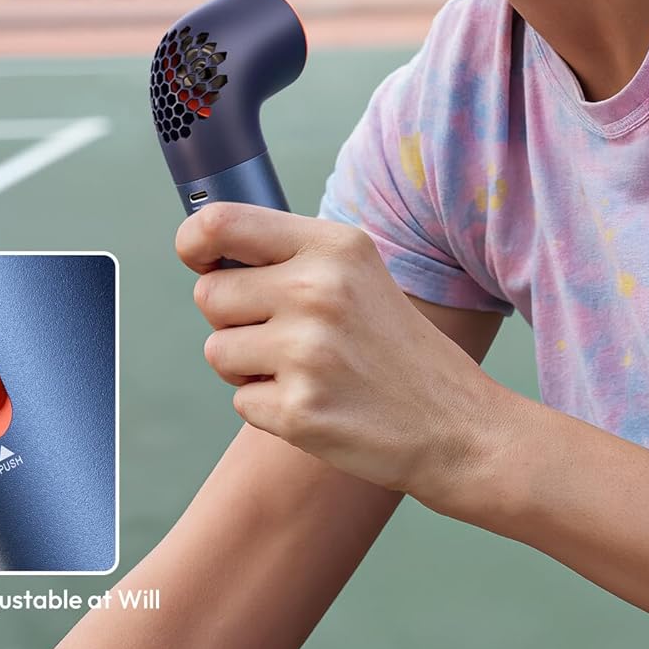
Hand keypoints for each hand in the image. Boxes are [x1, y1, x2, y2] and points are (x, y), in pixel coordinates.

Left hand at [175, 201, 504, 508]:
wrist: (454, 425)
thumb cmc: (393, 345)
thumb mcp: (357, 272)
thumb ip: (290, 255)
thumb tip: (206, 249)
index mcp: (333, 246)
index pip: (220, 223)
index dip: (194, 242)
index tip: (199, 258)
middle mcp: (318, 290)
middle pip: (210, 294)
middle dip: (231, 318)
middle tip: (282, 332)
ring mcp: (307, 352)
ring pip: (217, 351)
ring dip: (248, 366)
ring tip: (305, 368)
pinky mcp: (299, 411)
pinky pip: (240, 401)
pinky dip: (268, 407)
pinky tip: (317, 401)